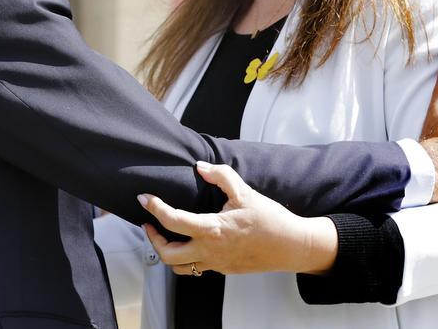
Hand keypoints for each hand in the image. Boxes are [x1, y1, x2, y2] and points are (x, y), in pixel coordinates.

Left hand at [137, 162, 337, 275]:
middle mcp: (210, 250)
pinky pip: (196, 267)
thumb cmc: (270, 220)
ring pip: (179, 266)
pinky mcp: (223, 269)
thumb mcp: (245, 192)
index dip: (154, 208)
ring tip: (166, 235)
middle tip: (150, 223)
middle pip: (167, 254)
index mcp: (212, 229)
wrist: (291, 246)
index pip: (172, 221)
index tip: (145, 198)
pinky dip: (186, 256)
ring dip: (167, 252)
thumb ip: (221, 176)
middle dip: (153, 238)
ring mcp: (216, 263)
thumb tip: (202, 167)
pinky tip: (190, 242)